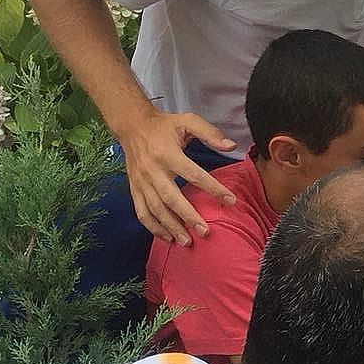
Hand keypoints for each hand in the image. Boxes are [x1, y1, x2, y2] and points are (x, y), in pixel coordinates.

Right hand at [117, 108, 236, 244]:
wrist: (132, 126)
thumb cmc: (165, 125)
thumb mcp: (188, 121)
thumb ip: (210, 132)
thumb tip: (232, 146)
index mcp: (167, 154)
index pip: (194, 174)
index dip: (213, 188)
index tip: (231, 200)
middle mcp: (152, 170)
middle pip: (171, 198)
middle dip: (188, 217)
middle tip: (205, 232)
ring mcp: (141, 182)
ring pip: (155, 209)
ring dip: (170, 227)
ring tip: (187, 242)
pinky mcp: (134, 189)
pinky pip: (142, 211)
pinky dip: (153, 227)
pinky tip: (166, 237)